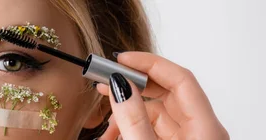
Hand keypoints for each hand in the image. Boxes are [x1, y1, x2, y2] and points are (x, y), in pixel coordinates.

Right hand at [96, 52, 228, 139]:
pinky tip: (112, 136)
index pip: (181, 79)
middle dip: (132, 87)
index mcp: (206, 129)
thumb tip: (121, 87)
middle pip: (166, 93)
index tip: (121, 60)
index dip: (150, 64)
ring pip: (154, 112)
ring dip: (125, 115)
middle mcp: (200, 131)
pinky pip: (150, 129)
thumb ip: (134, 121)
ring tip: (105, 129)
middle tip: (106, 82)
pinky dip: (129, 128)